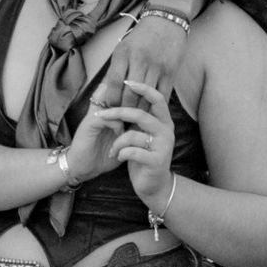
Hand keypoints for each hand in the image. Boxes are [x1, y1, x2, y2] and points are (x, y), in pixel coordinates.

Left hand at [83, 76, 175, 209]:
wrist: (153, 185)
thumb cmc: (144, 156)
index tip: (126, 81)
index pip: (157, 98)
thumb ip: (138, 118)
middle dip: (116, 113)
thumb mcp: (142, 133)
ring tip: (113, 149)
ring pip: (133, 134)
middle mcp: (167, 131)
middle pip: (140, 114)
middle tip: (99, 116)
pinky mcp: (156, 161)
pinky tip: (119, 157)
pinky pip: (132, 151)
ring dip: (117, 141)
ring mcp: (163, 146)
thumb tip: (121, 93)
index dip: (142, 88)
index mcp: (164, 121)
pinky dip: (120, 153)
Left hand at [89, 8, 187, 112]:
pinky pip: (162, 96)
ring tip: (133, 122)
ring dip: (139, 112)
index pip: (113, 83)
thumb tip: (106, 94)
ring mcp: (157, 67)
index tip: (109, 110)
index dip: (110, 100)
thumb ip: (115, 69)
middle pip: (129, 94)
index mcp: (123, 53)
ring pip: (145, 98)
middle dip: (124, 111)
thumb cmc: (140, 37)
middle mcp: (139, 60)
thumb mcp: (123, 48)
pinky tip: (150, 114)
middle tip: (120, 122)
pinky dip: (155, 107)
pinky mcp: (171, 72)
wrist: (166, 21)